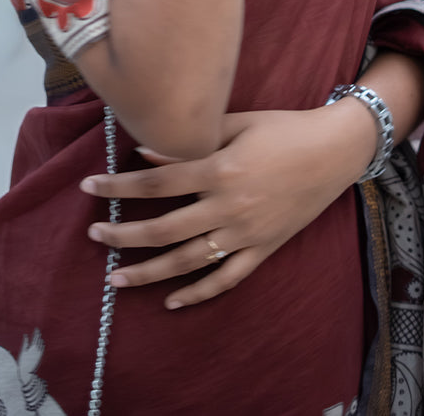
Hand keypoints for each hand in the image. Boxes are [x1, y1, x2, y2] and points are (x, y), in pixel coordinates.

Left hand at [80, 104, 377, 308]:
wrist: (334, 151)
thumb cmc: (283, 128)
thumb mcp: (237, 123)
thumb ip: (191, 139)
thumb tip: (146, 150)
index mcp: (219, 169)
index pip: (156, 181)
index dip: (119, 186)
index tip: (89, 186)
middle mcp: (229, 206)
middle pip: (164, 228)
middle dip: (123, 234)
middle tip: (92, 236)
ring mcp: (246, 232)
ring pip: (188, 261)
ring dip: (149, 271)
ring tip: (116, 278)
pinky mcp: (264, 248)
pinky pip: (227, 278)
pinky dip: (198, 293)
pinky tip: (171, 300)